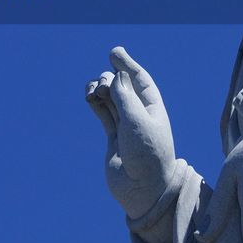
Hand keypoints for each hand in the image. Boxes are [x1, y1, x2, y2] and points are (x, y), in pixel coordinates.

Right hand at [85, 46, 176, 219]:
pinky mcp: (113, 138)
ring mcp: (126, 126)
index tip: (114, 52)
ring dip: (100, 90)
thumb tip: (116, 76)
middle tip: (103, 86)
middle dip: (109, 79)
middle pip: (122, 87)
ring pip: (110, 99)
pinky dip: (95, 102)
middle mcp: (140, 115)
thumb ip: (125, 97)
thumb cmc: (147, 155)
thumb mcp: (138, 122)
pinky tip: (89, 96)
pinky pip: (103, 113)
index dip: (127, 65)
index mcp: (153, 108)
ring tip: (92, 91)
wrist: (143, 189)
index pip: (139, 80)